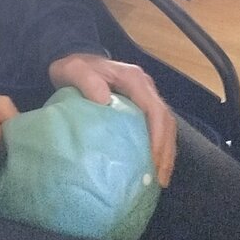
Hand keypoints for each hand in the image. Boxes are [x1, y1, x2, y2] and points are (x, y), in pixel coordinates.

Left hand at [48, 53, 176, 186]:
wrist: (74, 60)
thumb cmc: (75, 68)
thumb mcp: (75, 70)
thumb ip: (87, 81)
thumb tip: (104, 101)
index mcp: (134, 79)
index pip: (154, 109)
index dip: (157, 136)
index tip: (153, 160)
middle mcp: (145, 87)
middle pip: (166, 120)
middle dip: (165, 150)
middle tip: (159, 179)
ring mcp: (145, 97)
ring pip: (165, 126)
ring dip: (165, 153)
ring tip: (159, 179)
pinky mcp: (140, 107)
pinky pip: (156, 129)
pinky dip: (157, 149)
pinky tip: (151, 168)